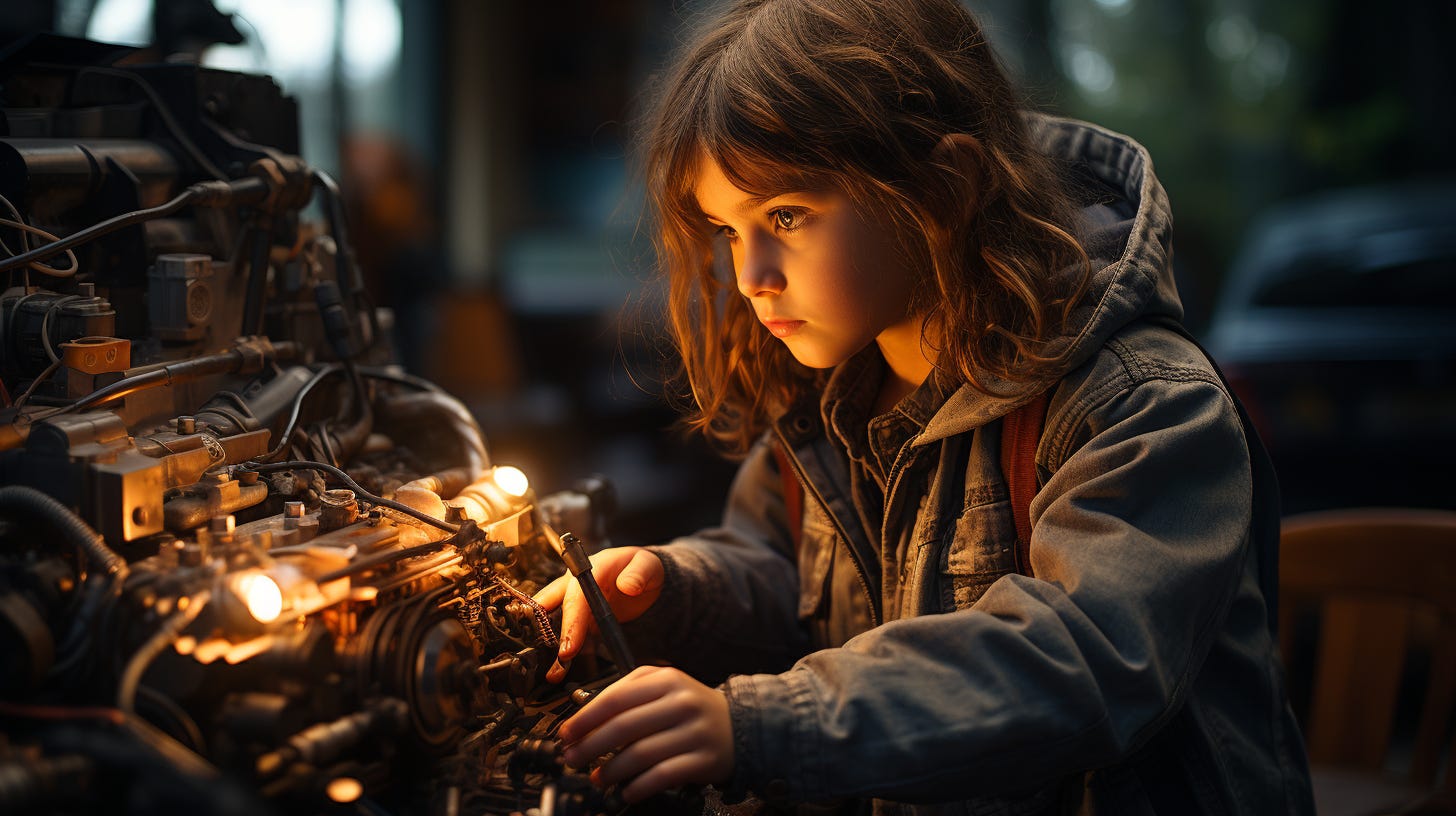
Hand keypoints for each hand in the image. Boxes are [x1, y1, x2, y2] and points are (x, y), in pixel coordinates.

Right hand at [533, 546, 663, 681]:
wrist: (644, 577)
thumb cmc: (644, 568)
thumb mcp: (648, 565)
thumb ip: (639, 573)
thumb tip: (627, 586)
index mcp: (591, 569)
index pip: (575, 596)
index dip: (571, 623)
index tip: (568, 647)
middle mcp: (576, 584)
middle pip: (551, 606)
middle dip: (545, 633)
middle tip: (552, 659)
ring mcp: (575, 601)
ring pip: (553, 622)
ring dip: (551, 646)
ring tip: (553, 674)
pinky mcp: (580, 618)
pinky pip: (568, 634)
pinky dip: (565, 651)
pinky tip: (563, 670)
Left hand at [558, 665, 733, 802]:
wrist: (739, 724)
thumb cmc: (690, 706)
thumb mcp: (664, 686)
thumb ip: (627, 692)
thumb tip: (584, 716)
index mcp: (666, 680)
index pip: (616, 698)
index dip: (586, 718)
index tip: (567, 734)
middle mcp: (681, 703)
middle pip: (624, 727)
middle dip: (590, 746)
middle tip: (572, 759)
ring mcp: (694, 732)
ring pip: (641, 754)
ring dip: (611, 770)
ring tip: (597, 778)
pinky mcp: (703, 760)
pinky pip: (663, 776)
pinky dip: (639, 786)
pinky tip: (626, 790)